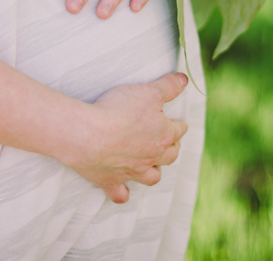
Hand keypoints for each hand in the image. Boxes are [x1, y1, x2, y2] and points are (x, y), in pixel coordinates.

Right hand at [61, 72, 189, 203]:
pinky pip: (120, 194)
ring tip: (153, 167)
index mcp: (162, 135)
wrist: (88, 134)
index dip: (179, 126)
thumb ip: (168, 86)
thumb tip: (184, 80)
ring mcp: (132, 171)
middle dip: (172, 149)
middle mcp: (150, 156)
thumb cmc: (118, 110)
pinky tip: (124, 192)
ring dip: (154, 172)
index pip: (178, 130)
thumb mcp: (148, 91)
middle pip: (169, 156)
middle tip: (171, 144)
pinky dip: (123, 194)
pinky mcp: (111, 181)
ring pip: (151, 177)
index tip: (180, 124)